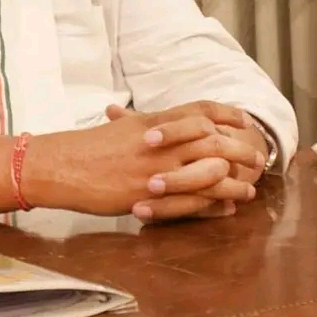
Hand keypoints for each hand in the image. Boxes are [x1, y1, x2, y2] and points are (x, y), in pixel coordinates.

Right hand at [21, 101, 259, 216]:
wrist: (61, 165)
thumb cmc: (85, 147)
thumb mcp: (116, 128)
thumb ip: (137, 123)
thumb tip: (148, 119)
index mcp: (150, 122)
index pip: (197, 111)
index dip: (225, 113)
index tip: (243, 119)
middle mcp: (157, 143)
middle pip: (212, 138)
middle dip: (239, 147)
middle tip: (254, 155)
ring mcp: (153, 168)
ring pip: (209, 170)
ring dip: (234, 178)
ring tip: (248, 185)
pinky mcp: (148, 194)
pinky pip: (192, 200)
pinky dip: (215, 203)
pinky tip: (227, 205)